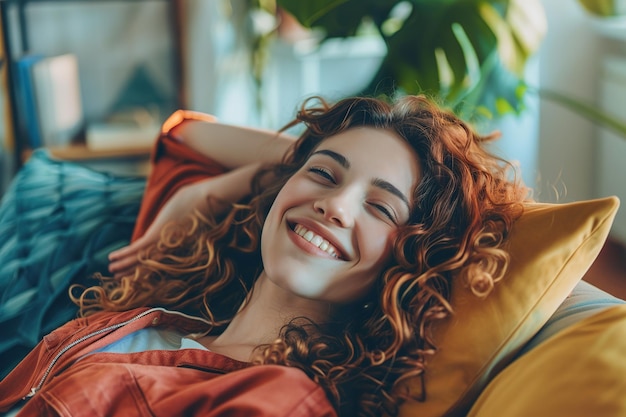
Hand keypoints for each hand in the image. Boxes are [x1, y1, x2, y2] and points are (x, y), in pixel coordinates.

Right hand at [107, 179, 221, 278]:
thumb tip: (182, 209)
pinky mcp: (157, 235)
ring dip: (124, 265)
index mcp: (178, 245)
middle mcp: (170, 248)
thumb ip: (183, 216)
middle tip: (119, 278)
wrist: (207, 199)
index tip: (137, 274)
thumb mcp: (191, 213)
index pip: (160, 258)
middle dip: (133, 270)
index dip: (147, 266)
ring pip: (140, 258)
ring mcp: (164, 242)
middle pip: (148, 262)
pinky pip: (137, 248)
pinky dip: (124, 254)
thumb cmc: (204, 202)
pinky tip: (113, 258)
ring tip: (112, 273)